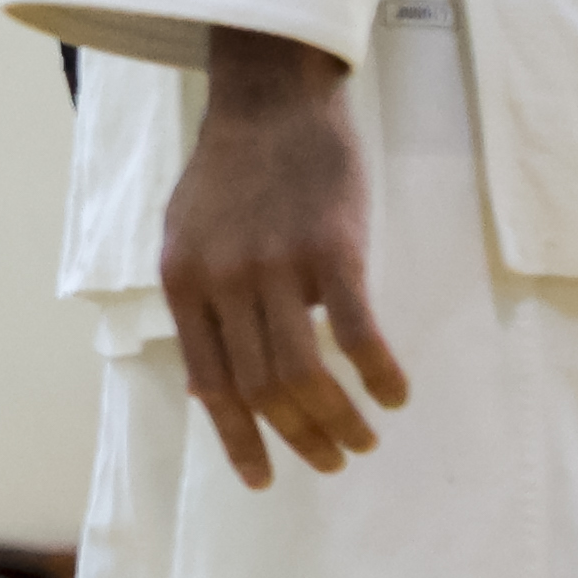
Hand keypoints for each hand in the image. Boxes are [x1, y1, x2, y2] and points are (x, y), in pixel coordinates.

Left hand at [162, 32, 407, 484]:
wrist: (269, 97)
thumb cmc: (232, 169)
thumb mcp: (185, 237)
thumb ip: (195, 306)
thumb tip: (203, 388)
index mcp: (183, 283)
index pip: (210, 384)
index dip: (237, 439)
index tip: (264, 480)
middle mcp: (222, 282)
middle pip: (263, 388)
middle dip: (299, 438)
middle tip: (332, 460)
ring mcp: (277, 266)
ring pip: (305, 373)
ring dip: (339, 420)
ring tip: (363, 439)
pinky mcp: (332, 249)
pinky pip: (357, 332)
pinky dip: (378, 373)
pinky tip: (394, 394)